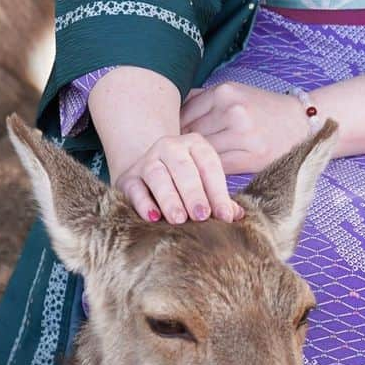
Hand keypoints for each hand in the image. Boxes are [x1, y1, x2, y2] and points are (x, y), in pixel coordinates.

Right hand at [112, 132, 244, 225]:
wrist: (147, 171)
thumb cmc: (185, 181)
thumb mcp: (204, 183)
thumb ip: (219, 198)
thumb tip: (236, 216)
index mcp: (195, 145)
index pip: (209, 166)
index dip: (218, 192)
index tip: (225, 216)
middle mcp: (170, 147)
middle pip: (183, 168)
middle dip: (193, 193)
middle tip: (202, 216)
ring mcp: (147, 160)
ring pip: (157, 175)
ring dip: (169, 198)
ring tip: (179, 219)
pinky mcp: (128, 177)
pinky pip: (135, 188)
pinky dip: (143, 203)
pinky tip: (153, 217)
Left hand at [179, 82, 309, 174]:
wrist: (302, 122)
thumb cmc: (263, 109)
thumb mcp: (235, 93)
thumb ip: (203, 100)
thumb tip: (170, 111)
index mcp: (225, 92)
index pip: (184, 113)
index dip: (174, 130)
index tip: (169, 141)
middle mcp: (233, 111)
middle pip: (191, 134)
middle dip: (181, 148)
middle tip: (173, 158)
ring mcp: (243, 135)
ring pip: (203, 153)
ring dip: (193, 163)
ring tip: (186, 168)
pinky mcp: (252, 157)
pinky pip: (218, 167)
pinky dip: (209, 172)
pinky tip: (206, 174)